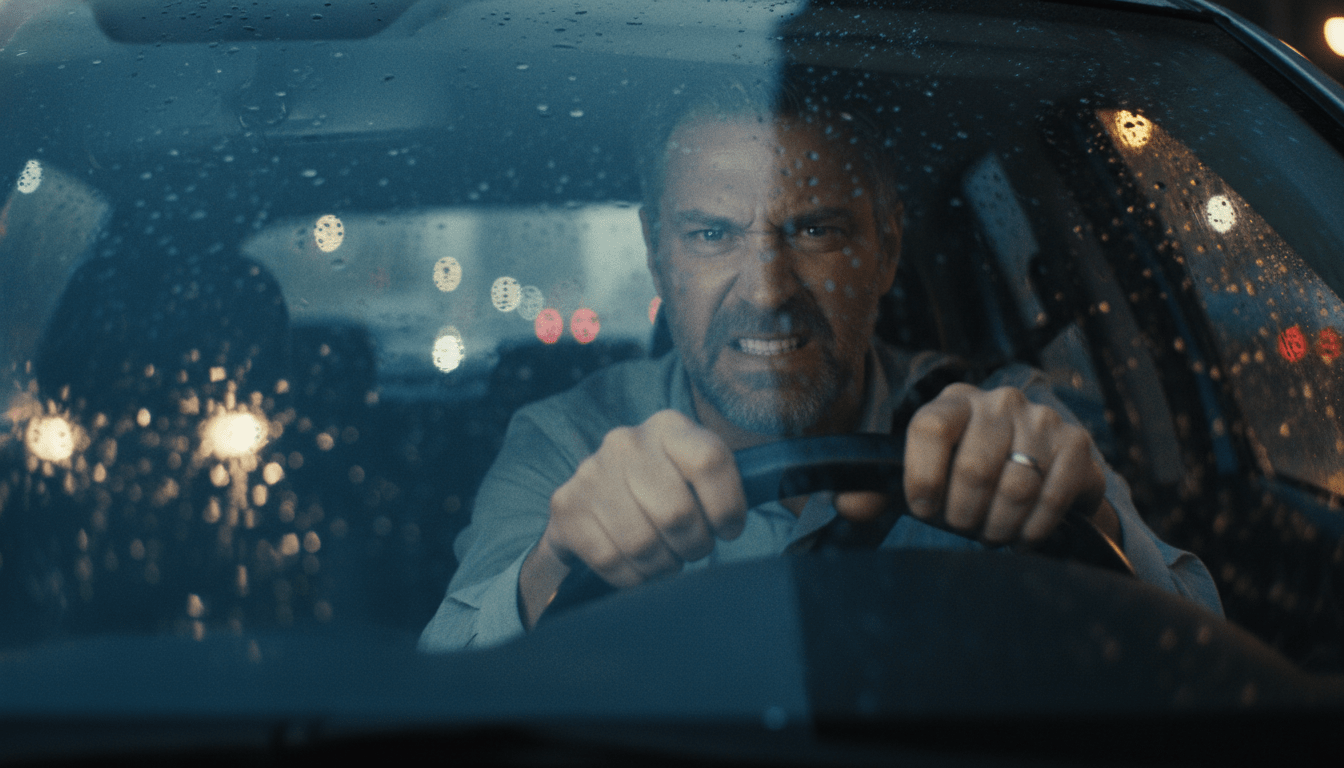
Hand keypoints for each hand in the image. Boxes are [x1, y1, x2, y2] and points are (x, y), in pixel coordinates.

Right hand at [520, 409, 747, 626]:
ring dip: (664, 566)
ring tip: (667, 560)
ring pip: (644, 542)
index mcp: (669, 427)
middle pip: (677, 512)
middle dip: (695, 545)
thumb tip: (807, 481)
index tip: (730, 529)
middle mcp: (626, 441)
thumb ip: (733, 480)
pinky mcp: (567, 508)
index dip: (728, 506)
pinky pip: (612, 559)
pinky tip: (638, 566)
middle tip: (694, 549)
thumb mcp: (696, 475)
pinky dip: (633, 576)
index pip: (710, 461)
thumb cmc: (662, 494)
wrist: (589, 508)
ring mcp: (591, 473)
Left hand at [836, 384, 1115, 544]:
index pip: (927, 429)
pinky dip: (1034, 527)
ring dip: (999, 526)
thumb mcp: (920, 481)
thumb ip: (878, 493)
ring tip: (992, 534)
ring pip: (1015, 486)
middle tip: (964, 528)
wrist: (1039, 477)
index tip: (925, 509)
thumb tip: (846, 503)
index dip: (922, 479)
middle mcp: (997, 401)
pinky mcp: (1076, 444)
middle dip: (964, 514)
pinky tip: (1023, 535)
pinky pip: (1052, 495)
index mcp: (951, 403)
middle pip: (973, 468)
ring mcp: (1040, 419)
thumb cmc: (965, 479)